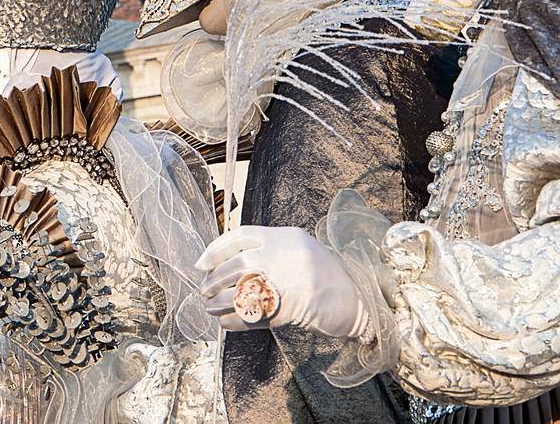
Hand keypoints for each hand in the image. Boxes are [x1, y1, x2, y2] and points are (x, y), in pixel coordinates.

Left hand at [195, 225, 371, 338]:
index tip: (201, 264)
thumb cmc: (326, 274)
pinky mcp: (288, 310)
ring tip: (210, 307)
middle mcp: (282, 256)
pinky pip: (251, 315)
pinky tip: (224, 322)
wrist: (358, 300)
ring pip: (239, 291)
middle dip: (214, 280)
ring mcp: (285, 282)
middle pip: (235, 266)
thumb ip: (270, 248)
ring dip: (219, 301)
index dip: (214, 250)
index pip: (239, 236)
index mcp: (284, 237)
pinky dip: (233, 320)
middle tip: (204, 290)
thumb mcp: (299, 248)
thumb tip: (229, 260)